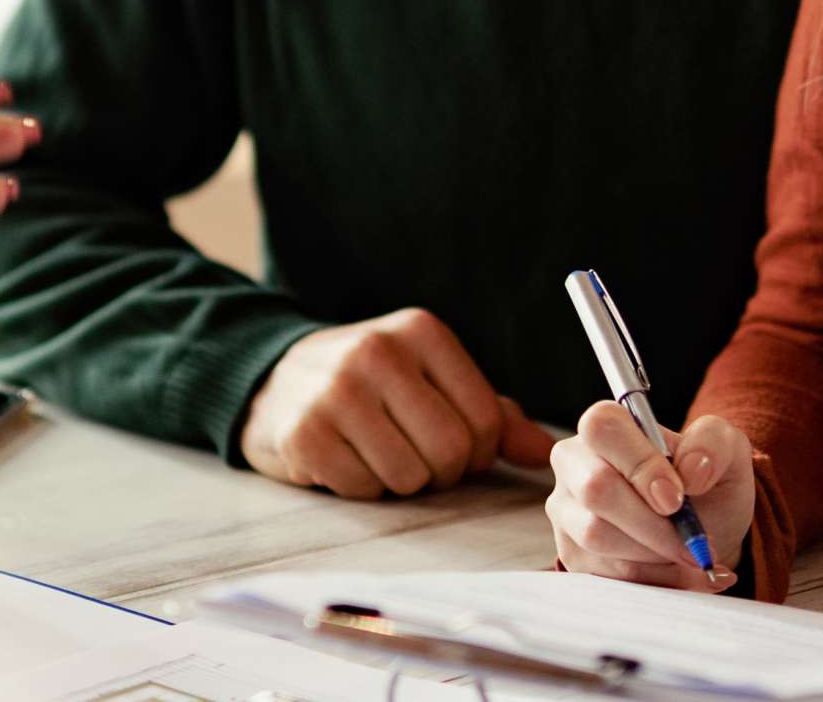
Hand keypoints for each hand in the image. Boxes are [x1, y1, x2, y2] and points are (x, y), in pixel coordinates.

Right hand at [239, 307, 555, 498]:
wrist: (275, 381)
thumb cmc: (372, 386)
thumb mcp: (431, 380)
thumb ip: (492, 413)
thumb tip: (547, 452)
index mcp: (422, 332)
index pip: (485, 420)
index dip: (478, 451)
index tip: (453, 445)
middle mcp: (378, 352)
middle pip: (450, 451)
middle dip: (442, 472)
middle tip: (416, 457)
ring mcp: (336, 391)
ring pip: (408, 477)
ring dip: (401, 482)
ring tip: (378, 453)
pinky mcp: (304, 432)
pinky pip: (363, 489)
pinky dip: (362, 488)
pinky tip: (346, 458)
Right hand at [544, 403, 753, 590]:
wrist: (704, 528)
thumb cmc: (706, 482)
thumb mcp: (728, 451)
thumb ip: (713, 443)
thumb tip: (691, 470)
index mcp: (606, 426)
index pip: (604, 429)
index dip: (641, 464)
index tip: (677, 500)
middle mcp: (575, 463)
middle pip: (595, 488)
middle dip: (651, 524)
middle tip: (692, 542)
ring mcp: (567, 510)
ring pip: (595, 536)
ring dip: (654, 555)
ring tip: (692, 556)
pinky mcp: (572, 554)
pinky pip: (605, 573)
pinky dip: (655, 580)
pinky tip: (685, 574)